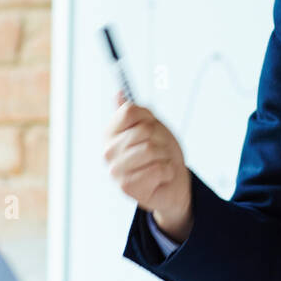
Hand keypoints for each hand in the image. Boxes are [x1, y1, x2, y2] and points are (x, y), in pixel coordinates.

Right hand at [103, 92, 192, 242]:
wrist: (173, 183)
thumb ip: (136, 113)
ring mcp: (115, 170)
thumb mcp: (153, 127)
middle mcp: (108, 151)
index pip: (129, 111)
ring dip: (165, 157)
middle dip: (161, 140)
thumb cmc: (161, 154)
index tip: (152, 129)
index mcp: (110, 133)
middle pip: (144, 130)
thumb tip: (119, 93)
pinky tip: (161, 177)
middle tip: (160, 151)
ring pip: (151, 149)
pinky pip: (158, 168)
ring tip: (160, 164)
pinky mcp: (127, 187)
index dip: (149, 117)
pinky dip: (168, 171)